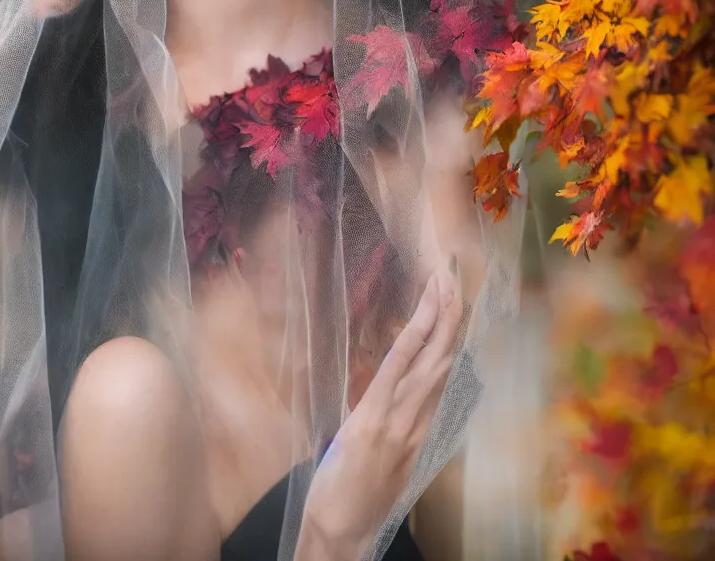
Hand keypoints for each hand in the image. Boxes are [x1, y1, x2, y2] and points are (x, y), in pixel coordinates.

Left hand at [299, 267, 462, 558]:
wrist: (343, 530)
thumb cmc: (359, 493)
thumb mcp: (391, 454)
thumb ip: (405, 420)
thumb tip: (414, 392)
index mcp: (422, 424)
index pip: (445, 368)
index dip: (454, 330)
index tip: (458, 294)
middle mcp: (419, 420)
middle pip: (444, 357)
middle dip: (453, 313)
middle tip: (458, 271)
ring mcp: (399, 421)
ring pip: (428, 361)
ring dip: (439, 317)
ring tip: (446, 281)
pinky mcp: (373, 423)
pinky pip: (395, 375)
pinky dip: (411, 343)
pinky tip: (421, 317)